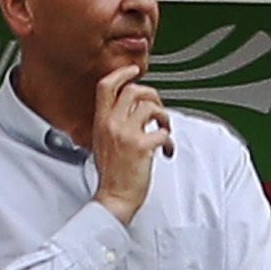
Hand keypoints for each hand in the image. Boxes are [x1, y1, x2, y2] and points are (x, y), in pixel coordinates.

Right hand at [86, 62, 166, 222]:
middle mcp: (112, 124)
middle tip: (157, 106)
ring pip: (151, 107)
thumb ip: (112, 124)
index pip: (105, 86)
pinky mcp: (142, 147)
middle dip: (151, 94)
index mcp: (100, 122)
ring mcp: (126, 134)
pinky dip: (169, 141)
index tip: (134, 70)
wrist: (114, 198)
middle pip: (133, 90)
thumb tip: (131, 110)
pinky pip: (163, 132)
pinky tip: (166, 150)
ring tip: (164, 129)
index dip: (122, 73)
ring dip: (164, 116)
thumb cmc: (111, 175)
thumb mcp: (102, 143)